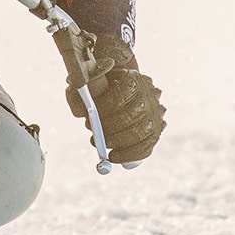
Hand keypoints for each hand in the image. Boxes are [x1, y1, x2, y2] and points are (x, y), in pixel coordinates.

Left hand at [66, 36, 165, 163]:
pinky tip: (114, 156)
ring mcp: (155, 113)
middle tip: (93, 137)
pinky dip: (129, 155)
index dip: (102, 112)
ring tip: (102, 145)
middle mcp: (148, 94)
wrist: (122, 88)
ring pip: (139, 134)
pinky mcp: (156, 129)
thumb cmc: (102, 87)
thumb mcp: (88, 84)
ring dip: (117, 144)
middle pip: (128, 118)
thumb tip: (79, 105)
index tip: (88, 120)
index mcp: (132, 79)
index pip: (118, 97)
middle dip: (107, 130)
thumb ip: (80, 91)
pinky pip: (146, 147)